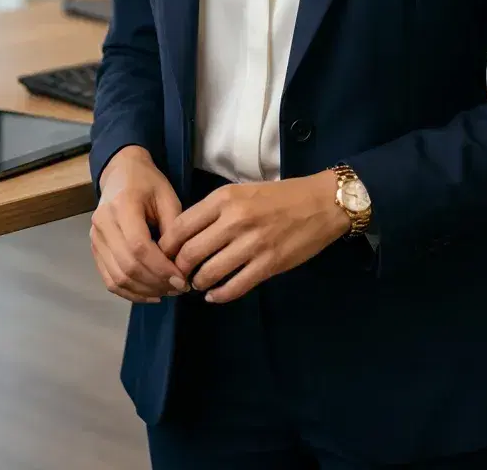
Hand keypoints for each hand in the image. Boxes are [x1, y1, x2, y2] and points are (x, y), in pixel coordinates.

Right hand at [90, 146, 192, 303]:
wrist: (121, 172)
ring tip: (167, 291)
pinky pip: (109, 279)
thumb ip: (174, 229)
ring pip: (117, 278)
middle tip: (178, 288)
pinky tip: (150, 293)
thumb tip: (179, 265)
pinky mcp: (95, 249)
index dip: (161, 268)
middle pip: (127, 266)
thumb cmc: (148, 182)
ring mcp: (95, 238)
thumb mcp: (168, 197)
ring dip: (144, 291)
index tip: (182, 279)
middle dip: (155, 283)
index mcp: (122, 205)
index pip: (139, 247)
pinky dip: (130, 292)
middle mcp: (103, 224)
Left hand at [156, 171, 349, 303]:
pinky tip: (216, 295)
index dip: (167, 247)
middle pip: (189, 254)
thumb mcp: (241, 191)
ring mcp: (252, 244)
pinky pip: (234, 287)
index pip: (180, 227)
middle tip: (180, 276)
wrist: (321, 203)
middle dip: (179, 270)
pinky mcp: (268, 264)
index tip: (165, 257)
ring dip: (199, 284)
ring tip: (200, 284)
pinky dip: (220, 295)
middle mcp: (234, 220)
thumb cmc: (279, 196)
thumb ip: (214, 211)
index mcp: (224, 198)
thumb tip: (185, 237)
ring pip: (209, 273)